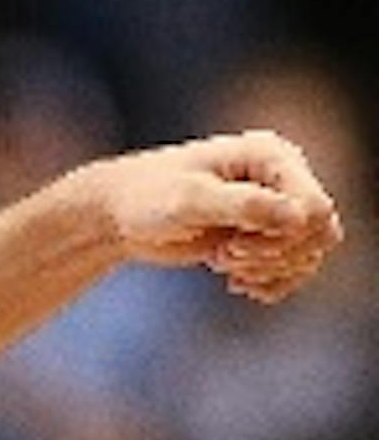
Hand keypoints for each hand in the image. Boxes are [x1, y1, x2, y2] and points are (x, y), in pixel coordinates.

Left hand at [77, 128, 341, 301]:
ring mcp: (276, 206)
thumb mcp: (189, 201)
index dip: (283, 238)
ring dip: (271, 270)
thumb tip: (298, 218)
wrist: (119, 214)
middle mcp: (282, 177)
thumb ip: (243, 206)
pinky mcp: (264, 233)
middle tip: (224, 256)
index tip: (232, 246)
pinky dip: (272, 282)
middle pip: (320, 233)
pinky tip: (236, 284)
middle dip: (274, 255)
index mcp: (271, 155)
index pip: (315, 208)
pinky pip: (296, 267)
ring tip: (222, 263)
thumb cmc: (146, 198)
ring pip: (311, 253)